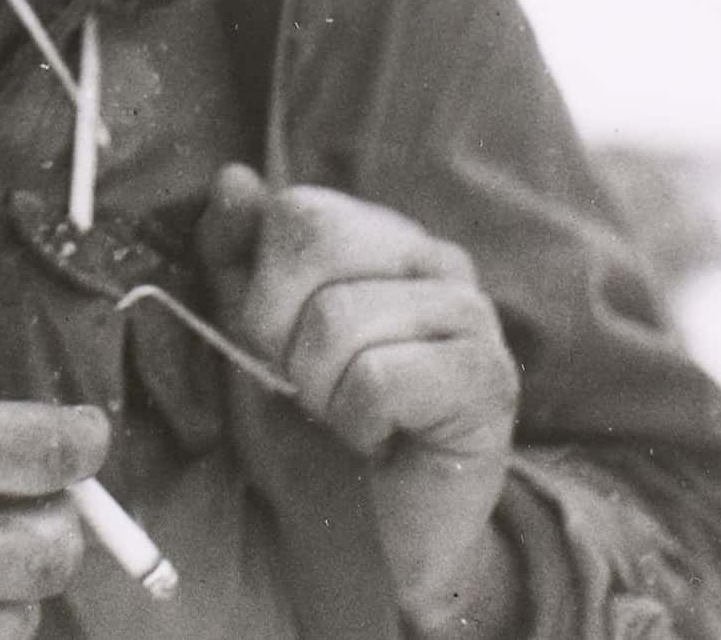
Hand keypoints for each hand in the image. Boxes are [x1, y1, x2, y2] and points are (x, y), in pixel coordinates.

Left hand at [197, 164, 520, 634]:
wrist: (368, 542)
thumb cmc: (309, 432)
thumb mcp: (250, 334)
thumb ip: (235, 254)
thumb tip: (233, 179)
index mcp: (380, 235)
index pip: (298, 209)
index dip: (262, 288)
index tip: (276, 346)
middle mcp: (436, 257)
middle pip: (317, 243)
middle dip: (281, 331)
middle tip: (307, 386)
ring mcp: (471, 312)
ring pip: (340, 317)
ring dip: (318, 390)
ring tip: (347, 416)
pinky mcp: (487, 378)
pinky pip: (379, 377)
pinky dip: (357, 421)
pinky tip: (383, 438)